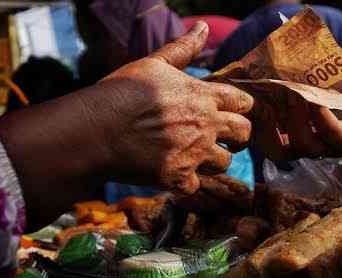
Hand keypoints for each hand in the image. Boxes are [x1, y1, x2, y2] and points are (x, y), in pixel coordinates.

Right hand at [94, 22, 253, 193]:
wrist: (98, 129)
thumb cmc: (122, 92)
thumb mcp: (153, 64)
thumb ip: (182, 49)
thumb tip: (204, 27)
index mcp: (203, 96)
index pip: (243, 102)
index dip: (239, 107)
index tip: (229, 111)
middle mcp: (205, 126)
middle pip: (244, 133)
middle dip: (238, 136)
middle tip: (223, 138)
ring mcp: (193, 154)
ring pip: (225, 163)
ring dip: (213, 160)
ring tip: (195, 156)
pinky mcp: (177, 177)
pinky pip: (195, 186)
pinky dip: (186, 182)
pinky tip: (173, 174)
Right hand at [256, 65, 341, 158]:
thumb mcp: (307, 74)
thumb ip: (282, 73)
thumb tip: (250, 64)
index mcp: (294, 132)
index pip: (263, 139)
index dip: (254, 123)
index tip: (249, 100)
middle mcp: (310, 144)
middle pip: (278, 152)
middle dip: (269, 130)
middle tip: (269, 102)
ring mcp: (332, 146)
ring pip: (304, 147)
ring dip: (297, 121)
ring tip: (297, 94)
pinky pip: (333, 137)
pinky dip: (322, 119)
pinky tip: (318, 100)